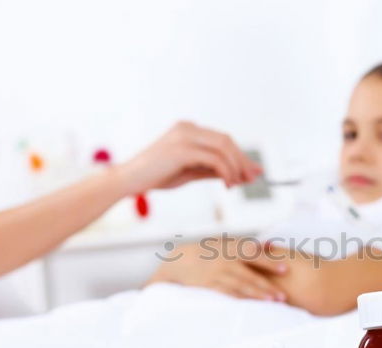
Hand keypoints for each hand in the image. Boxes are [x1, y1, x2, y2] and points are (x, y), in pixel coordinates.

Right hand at [116, 121, 261, 194]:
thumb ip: (213, 170)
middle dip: (242, 160)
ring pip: (223, 147)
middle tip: (253, 178)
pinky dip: (226, 171)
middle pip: (226, 140)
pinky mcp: (182, 150)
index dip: (240, 156)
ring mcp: (184, 136)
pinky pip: (214, 159)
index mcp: (188, 129)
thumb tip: (239, 175)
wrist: (128, 181)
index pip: (222, 139)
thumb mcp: (190, 172)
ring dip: (236, 167)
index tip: (253, 171)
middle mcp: (188, 128)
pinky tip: (227, 184)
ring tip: (239, 184)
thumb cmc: (156, 176)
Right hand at [148, 240, 288, 301]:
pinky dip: (241, 299)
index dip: (270, 262)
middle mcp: (225, 260)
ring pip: (241, 286)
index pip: (254, 254)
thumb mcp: (227, 244)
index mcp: (231, 248)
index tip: (286, 269)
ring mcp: (217, 274)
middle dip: (267, 285)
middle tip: (282, 295)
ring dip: (257, 294)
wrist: (179, 260)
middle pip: (250, 274)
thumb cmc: (210, 251)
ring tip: (273, 301)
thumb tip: (272, 245)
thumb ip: (249, 246)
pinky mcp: (209, 286)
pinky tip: (252, 305)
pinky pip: (227, 293)